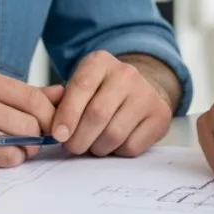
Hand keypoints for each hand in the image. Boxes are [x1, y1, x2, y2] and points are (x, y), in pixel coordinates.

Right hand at [0, 68, 57, 167]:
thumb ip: (27, 92)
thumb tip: (64, 93)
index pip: (33, 98)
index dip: (50, 114)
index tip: (53, 122)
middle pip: (29, 123)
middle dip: (38, 134)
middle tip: (34, 136)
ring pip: (18, 144)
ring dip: (26, 149)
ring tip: (18, 144)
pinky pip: (2, 161)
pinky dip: (10, 160)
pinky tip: (2, 154)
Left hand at [51, 51, 172, 157]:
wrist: (138, 91)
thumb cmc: (99, 93)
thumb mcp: (77, 87)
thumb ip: (59, 103)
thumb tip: (54, 129)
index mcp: (101, 61)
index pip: (82, 86)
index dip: (67, 115)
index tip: (58, 135)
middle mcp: (126, 74)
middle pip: (97, 114)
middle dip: (79, 138)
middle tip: (72, 147)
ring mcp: (146, 94)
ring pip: (114, 134)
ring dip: (97, 148)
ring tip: (93, 144)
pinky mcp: (160, 116)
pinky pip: (131, 146)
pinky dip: (117, 152)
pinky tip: (113, 143)